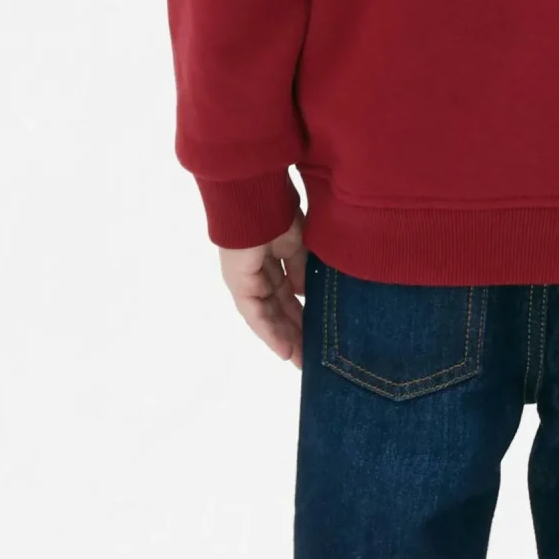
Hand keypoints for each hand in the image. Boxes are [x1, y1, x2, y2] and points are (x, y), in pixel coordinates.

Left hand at [217, 214, 308, 365]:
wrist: (258, 197)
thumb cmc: (279, 213)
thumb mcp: (299, 246)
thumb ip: (300, 271)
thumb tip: (303, 295)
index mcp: (271, 263)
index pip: (287, 297)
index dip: (302, 317)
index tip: (318, 337)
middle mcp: (257, 276)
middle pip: (277, 312)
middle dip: (295, 335)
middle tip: (311, 359)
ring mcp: (247, 281)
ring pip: (267, 318)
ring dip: (284, 340)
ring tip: (300, 362)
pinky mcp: (240, 284)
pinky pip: (256, 315)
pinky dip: (270, 333)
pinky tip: (284, 350)